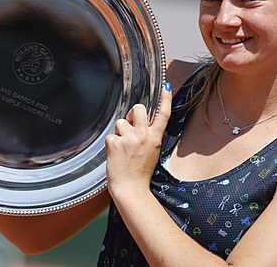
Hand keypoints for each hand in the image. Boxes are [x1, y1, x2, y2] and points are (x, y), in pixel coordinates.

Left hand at [105, 83, 172, 198]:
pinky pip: (110, 136)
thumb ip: (146, 136)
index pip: (163, 115)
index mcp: (155, 138)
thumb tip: (136, 122)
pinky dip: (110, 145)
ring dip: (119, 133)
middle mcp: (144, 136)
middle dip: (131, 114)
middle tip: (130, 127)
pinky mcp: (116, 143)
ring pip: (120, 123)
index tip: (166, 86)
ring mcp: (129, 139)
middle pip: (138, 109)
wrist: (131, 189)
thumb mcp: (151, 152)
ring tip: (122, 149)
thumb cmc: (140, 172)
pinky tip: (115, 156)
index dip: (166, 99)